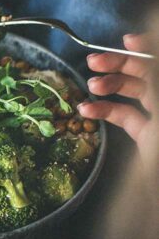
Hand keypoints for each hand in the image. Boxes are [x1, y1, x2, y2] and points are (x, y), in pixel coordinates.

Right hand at [77, 33, 153, 157]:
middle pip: (147, 71)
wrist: (156, 197)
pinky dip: (106, 111)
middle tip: (94, 61)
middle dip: (120, 64)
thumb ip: (152, 75)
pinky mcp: (148, 135)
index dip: (146, 45)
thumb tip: (139, 43)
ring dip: (110, 86)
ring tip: (90, 85)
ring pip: (135, 91)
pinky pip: (126, 115)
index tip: (125, 41)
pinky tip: (87, 109)